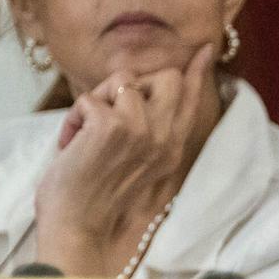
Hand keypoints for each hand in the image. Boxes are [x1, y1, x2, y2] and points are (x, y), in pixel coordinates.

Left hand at [33, 43, 213, 276]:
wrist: (77, 228)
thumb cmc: (96, 199)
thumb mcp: (136, 165)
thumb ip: (148, 132)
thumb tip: (139, 93)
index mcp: (172, 149)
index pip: (191, 100)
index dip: (198, 72)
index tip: (206, 50)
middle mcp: (164, 138)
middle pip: (166, 77)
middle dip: (134, 83)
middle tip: (112, 111)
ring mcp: (140, 131)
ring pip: (124, 80)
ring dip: (97, 101)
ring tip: (87, 134)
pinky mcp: (111, 127)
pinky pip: (89, 98)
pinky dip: (73, 119)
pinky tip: (72, 144)